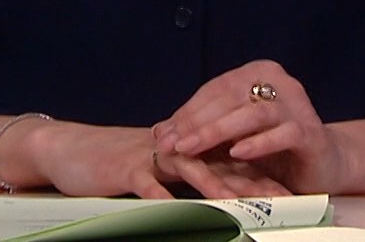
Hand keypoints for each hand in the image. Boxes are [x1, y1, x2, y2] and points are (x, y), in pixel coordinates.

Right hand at [22, 120, 291, 199]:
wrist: (70, 150)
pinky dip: (162, 199)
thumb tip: (226, 194)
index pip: (232, 160)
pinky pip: (147, 184)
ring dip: (215, 186)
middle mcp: (177, 149)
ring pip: (191, 168)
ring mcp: (152, 157)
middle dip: (252, 181)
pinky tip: (177, 214)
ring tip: (238, 205)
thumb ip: (190, 177)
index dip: (262, 175)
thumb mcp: (158, 172)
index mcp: (188, 150)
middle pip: (221, 163)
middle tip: (282, 199)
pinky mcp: (126, 168)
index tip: (294, 193)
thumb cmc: (116, 165)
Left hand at [152, 60, 346, 194]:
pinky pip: (284, 133)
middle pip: (230, 98)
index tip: (162, 135)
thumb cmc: (273, 147)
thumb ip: (202, 129)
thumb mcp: (232, 136)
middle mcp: (280, 82)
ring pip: (254, 113)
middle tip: (171, 144)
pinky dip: (259, 142)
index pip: (215, 89)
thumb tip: (159, 131)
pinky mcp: (311, 132)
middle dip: (196, 123)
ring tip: (193, 147)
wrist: (322, 164)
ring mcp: (298, 105)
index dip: (186, 112)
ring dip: (219, 131)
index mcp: (259, 73)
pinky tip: (238, 152)